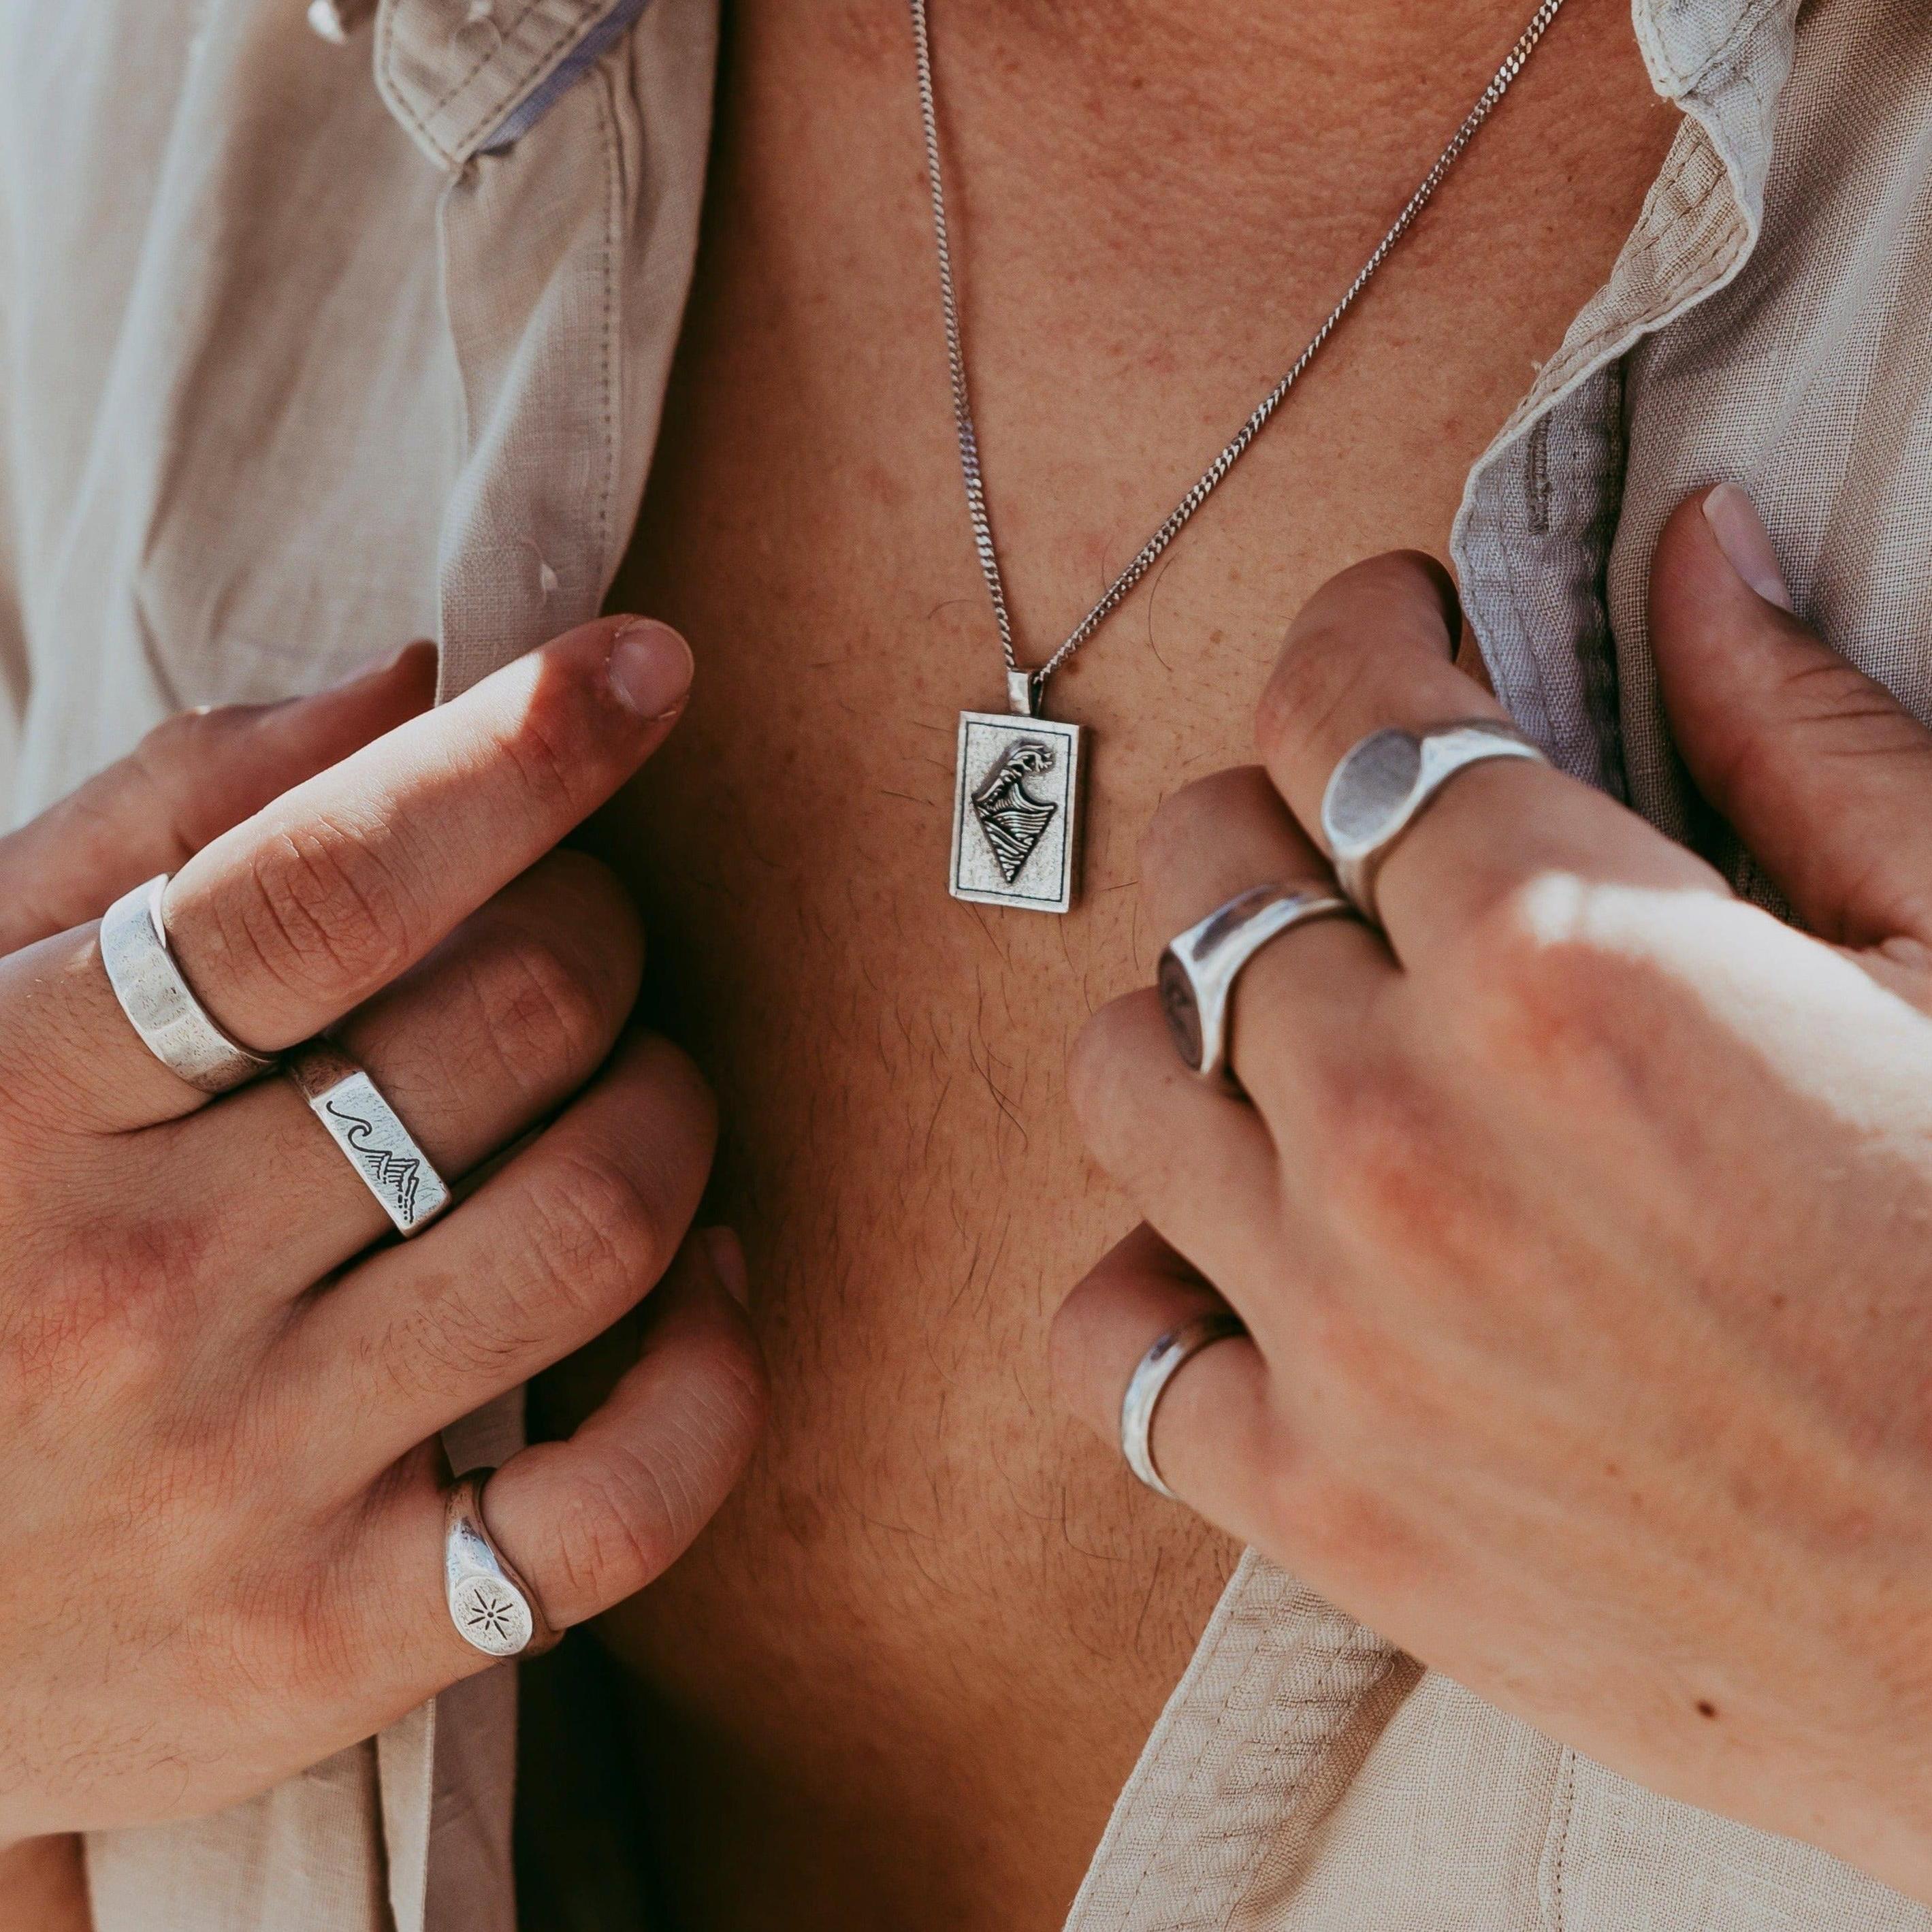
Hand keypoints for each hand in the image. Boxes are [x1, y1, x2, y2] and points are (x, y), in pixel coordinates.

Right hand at [0, 619, 762, 1840]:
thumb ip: (164, 828)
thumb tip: (414, 684)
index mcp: (21, 1096)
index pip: (325, 881)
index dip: (519, 753)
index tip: (642, 670)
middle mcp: (137, 1288)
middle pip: (517, 1019)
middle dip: (600, 930)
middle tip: (576, 935)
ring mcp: (245, 1482)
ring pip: (602, 1214)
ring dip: (672, 1103)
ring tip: (628, 1084)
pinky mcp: (336, 1643)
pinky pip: (635, 1493)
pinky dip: (718, 1358)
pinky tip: (696, 1275)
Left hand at [1054, 487, 1931, 1901]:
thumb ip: (1805, 735)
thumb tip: (1700, 546)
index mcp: (1564, 961)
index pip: (1339, 708)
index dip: (1362, 641)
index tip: (1399, 648)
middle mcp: (1400, 1129)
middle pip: (1205, 872)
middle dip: (1286, 824)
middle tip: (1372, 858)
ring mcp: (1333, 1325)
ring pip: (1122, 1072)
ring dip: (1195, 1025)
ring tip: (1304, 1047)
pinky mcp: (1318, 1498)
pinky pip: (1110, 1342)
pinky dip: (1151, 1278)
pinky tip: (1241, 1253)